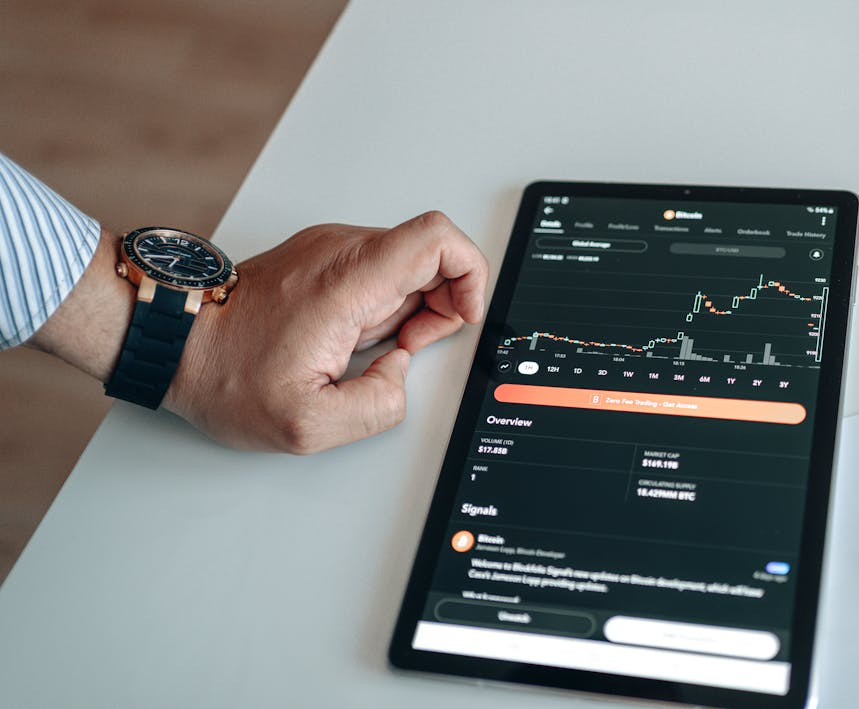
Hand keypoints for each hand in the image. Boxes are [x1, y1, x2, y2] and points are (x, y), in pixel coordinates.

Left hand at [164, 212, 487, 452]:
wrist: (170, 339)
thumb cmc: (223, 373)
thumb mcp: (308, 425)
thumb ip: (378, 407)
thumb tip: (400, 377)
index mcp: (348, 281)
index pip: (439, 238)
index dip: (471, 275)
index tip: (464, 315)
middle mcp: (341, 251)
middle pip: (431, 252)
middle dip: (442, 305)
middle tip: (410, 347)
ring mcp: (329, 250)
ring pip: (406, 264)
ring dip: (413, 308)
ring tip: (377, 348)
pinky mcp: (320, 259)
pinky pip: (378, 272)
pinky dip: (386, 305)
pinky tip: (358, 339)